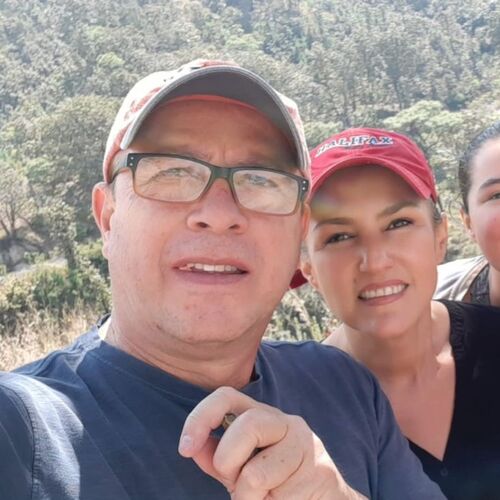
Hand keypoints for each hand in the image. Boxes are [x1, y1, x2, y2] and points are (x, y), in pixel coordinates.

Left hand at [178, 387, 366, 499]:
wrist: (323, 499)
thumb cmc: (275, 482)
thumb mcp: (240, 468)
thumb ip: (217, 457)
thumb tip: (194, 447)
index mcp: (260, 414)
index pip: (227, 396)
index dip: (201, 417)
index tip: (185, 447)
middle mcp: (284, 420)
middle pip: (246, 425)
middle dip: (228, 463)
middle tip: (237, 484)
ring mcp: (305, 443)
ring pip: (255, 473)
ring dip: (248, 497)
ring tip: (264, 497)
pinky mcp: (320, 470)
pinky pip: (277, 497)